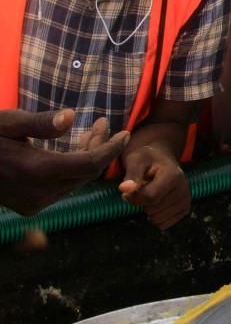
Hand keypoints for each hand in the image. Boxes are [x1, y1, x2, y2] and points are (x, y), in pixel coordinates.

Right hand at [0, 111, 128, 214]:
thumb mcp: (8, 122)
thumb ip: (41, 123)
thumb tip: (71, 116)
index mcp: (37, 170)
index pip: (90, 164)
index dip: (112, 148)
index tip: (126, 132)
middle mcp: (39, 192)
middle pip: (86, 172)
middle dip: (100, 147)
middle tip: (103, 123)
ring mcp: (35, 203)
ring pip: (76, 180)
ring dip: (88, 157)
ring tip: (91, 131)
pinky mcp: (30, 206)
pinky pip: (64, 187)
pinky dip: (74, 168)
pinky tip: (74, 148)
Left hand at [119, 144, 189, 229]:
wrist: (160, 158)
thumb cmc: (146, 159)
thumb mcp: (136, 161)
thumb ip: (131, 175)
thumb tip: (124, 189)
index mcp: (174, 175)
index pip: (150, 197)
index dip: (134, 197)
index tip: (128, 189)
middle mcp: (184, 189)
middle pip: (153, 209)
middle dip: (142, 203)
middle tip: (143, 188)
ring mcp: (186, 200)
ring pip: (157, 219)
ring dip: (148, 209)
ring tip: (151, 193)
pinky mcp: (185, 209)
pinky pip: (163, 224)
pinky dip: (155, 216)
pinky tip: (157, 202)